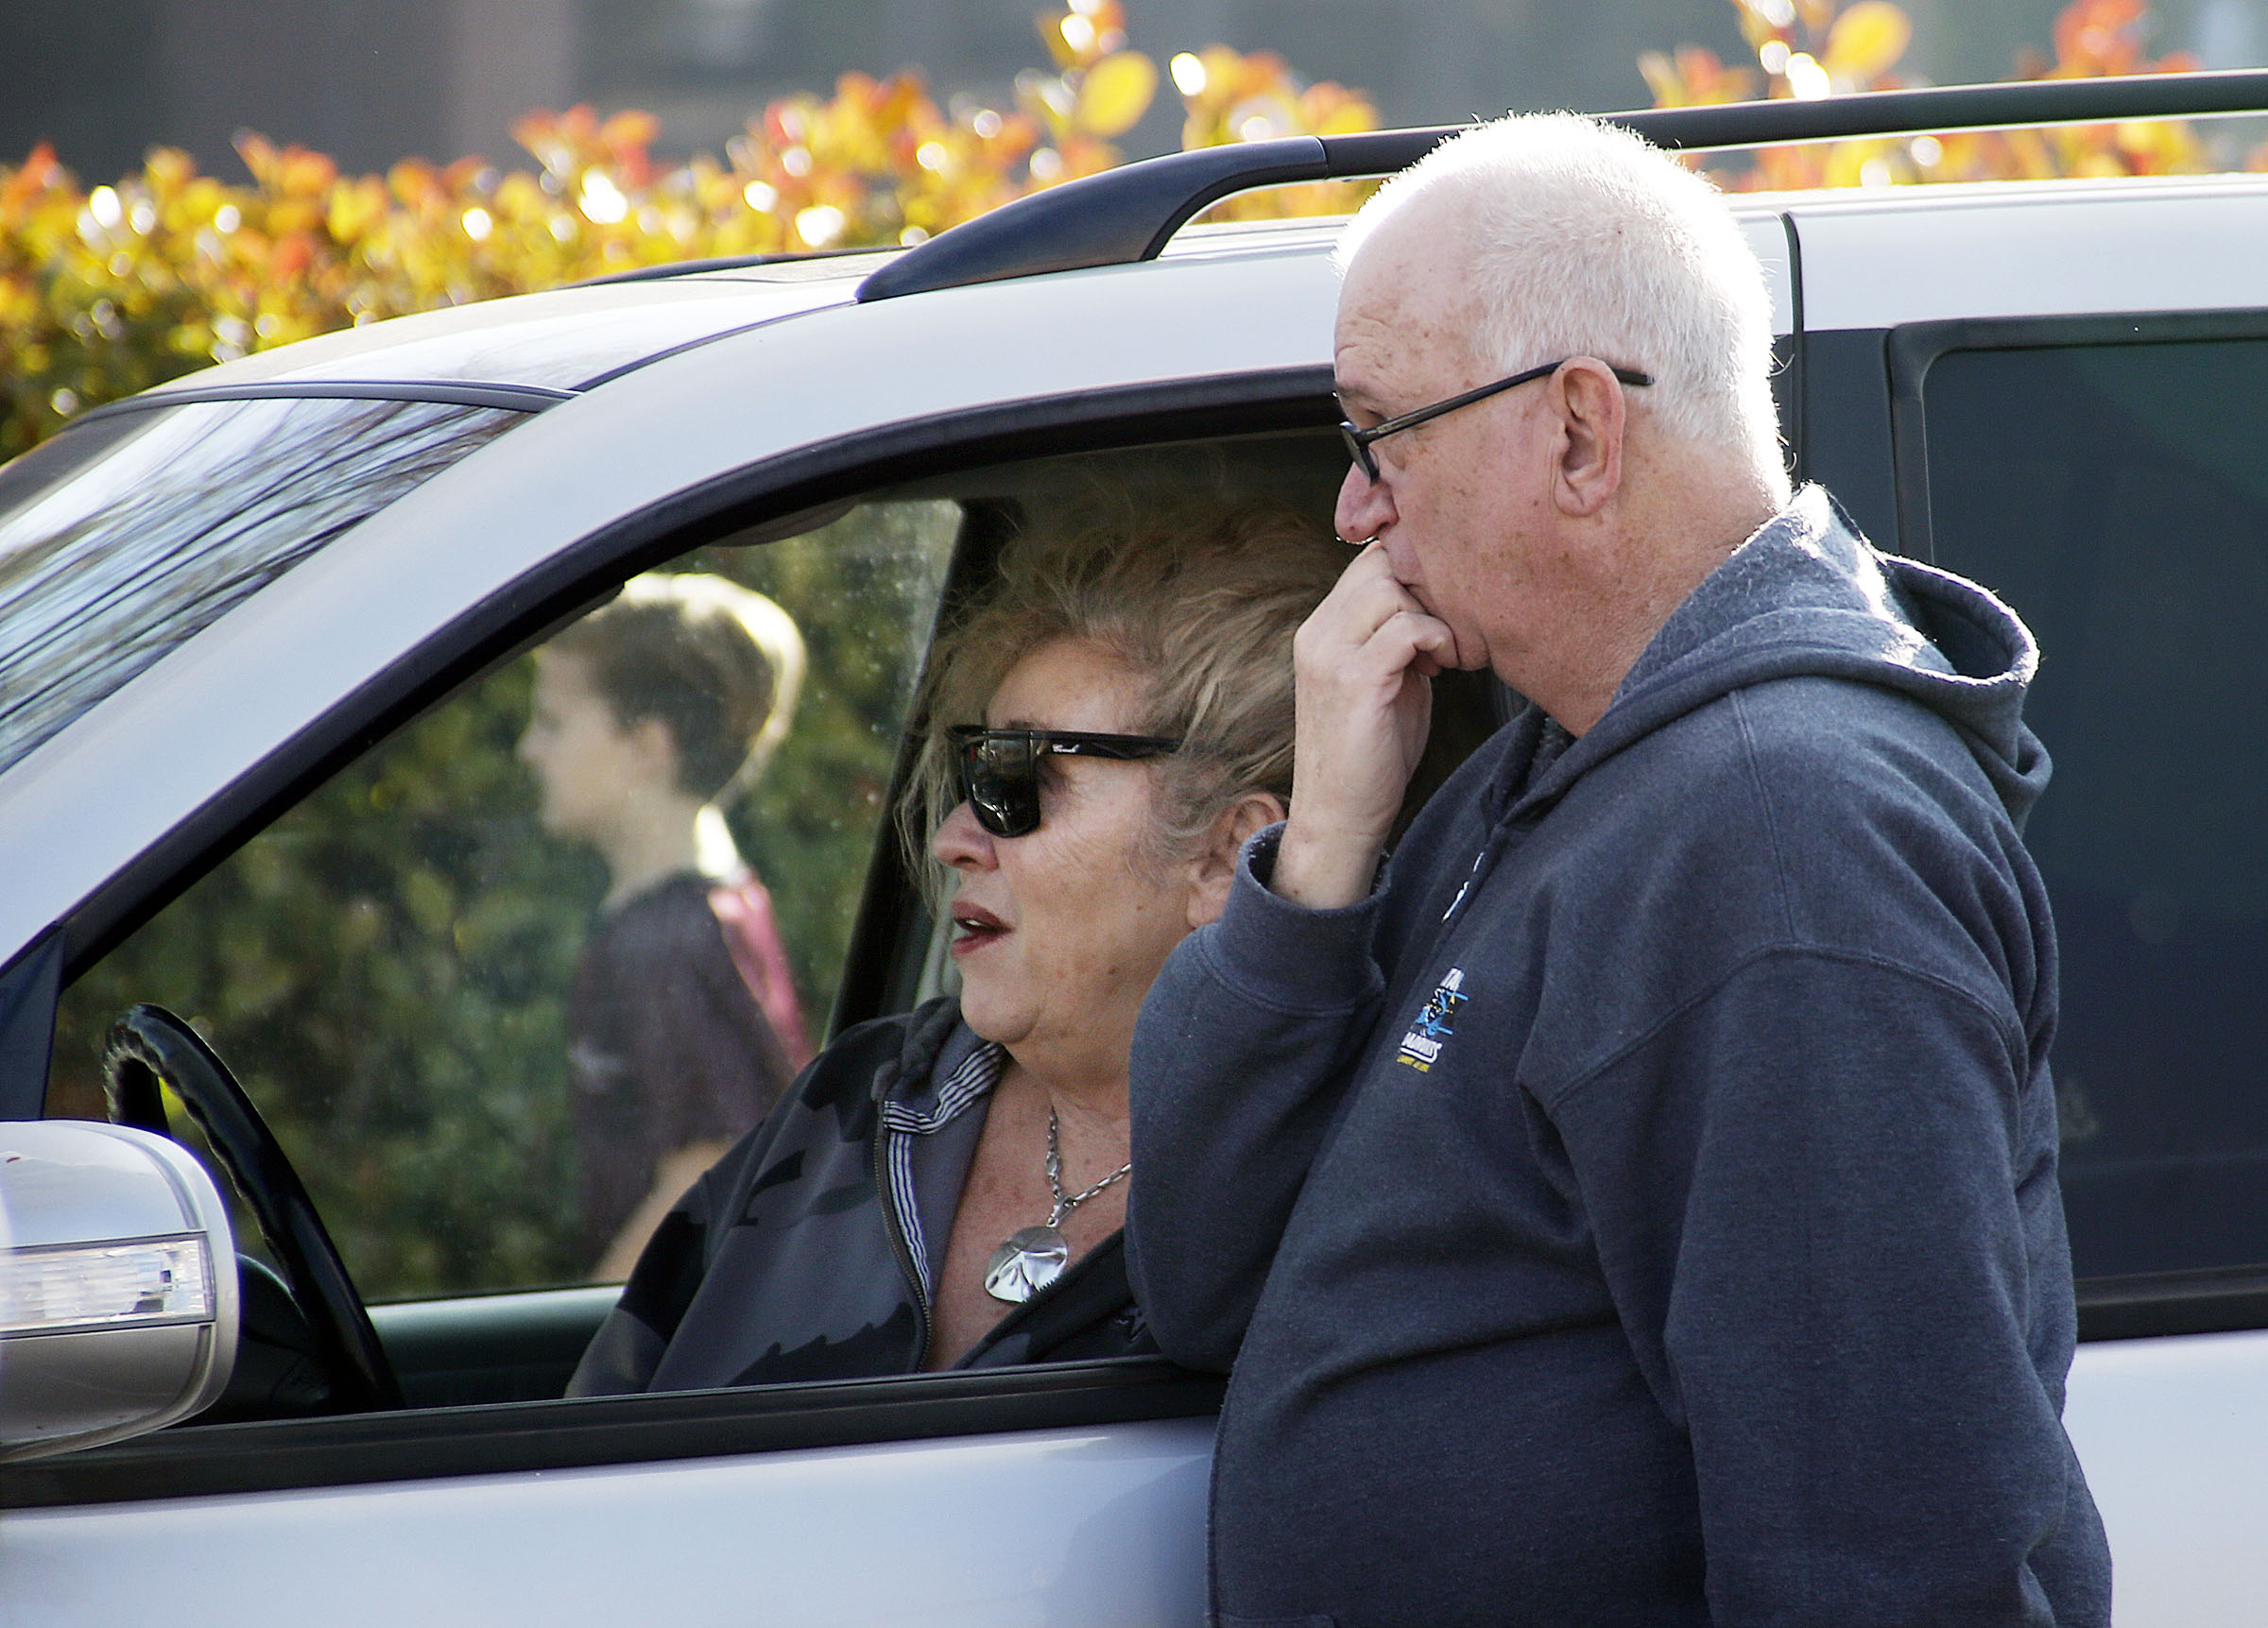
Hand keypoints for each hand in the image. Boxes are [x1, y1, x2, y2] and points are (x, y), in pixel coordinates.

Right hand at [1274, 544, 1452, 908]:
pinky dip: (1436, 640)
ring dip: (1432, 615)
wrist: (1339, 817)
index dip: (1412, 573)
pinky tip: (1442, 669)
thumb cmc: (1370, 754)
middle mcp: (1317, 634)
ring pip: (1391, 588)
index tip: (1440, 614)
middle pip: (1380, 564)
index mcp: (1321, 631)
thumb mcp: (1383, 681)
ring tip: (1443, 655)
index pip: (1367, 561)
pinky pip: (1406, 628)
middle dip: (1426, 590)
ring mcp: (1330, 655)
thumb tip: (1439, 602)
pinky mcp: (1354, 681)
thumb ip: (1397, 639)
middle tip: (1446, 635)